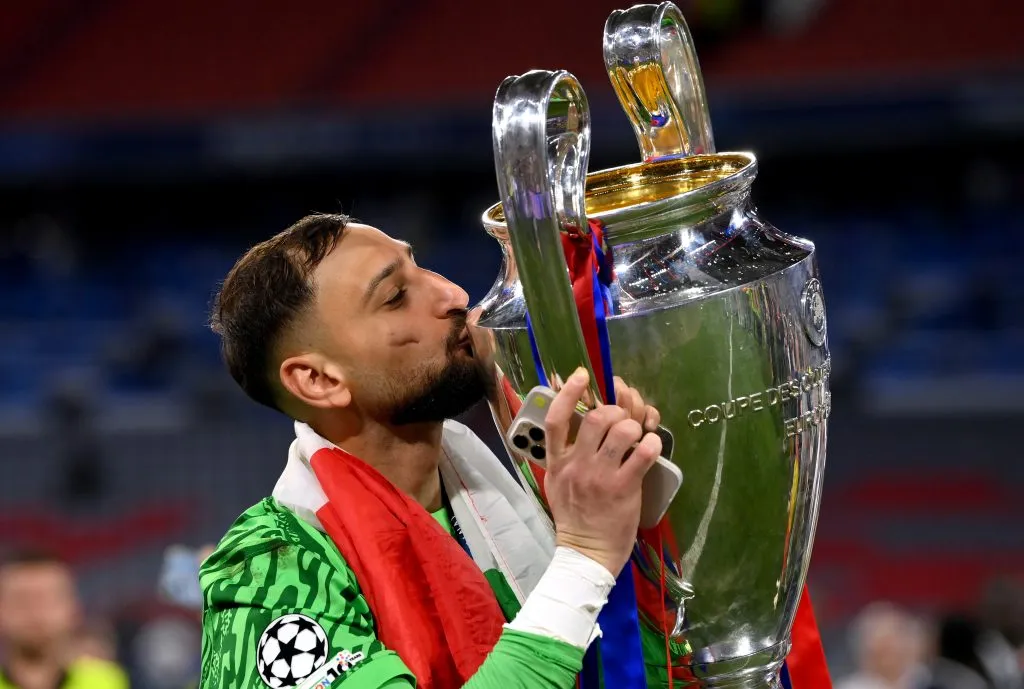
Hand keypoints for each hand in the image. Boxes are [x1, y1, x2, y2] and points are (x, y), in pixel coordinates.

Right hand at [543, 367, 662, 576]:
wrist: (586, 554)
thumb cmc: (574, 518)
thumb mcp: (558, 484)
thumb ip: (564, 457)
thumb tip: (576, 426)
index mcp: (557, 463)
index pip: (556, 419)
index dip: (569, 392)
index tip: (582, 375)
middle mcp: (577, 466)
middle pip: (596, 418)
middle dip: (615, 410)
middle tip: (623, 417)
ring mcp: (600, 477)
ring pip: (621, 430)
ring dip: (635, 425)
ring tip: (638, 433)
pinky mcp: (624, 489)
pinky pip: (642, 454)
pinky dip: (651, 442)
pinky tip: (651, 445)